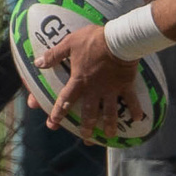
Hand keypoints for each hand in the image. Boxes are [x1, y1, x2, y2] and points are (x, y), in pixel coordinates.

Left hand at [33, 24, 142, 142]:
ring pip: (110, 112)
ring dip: (110, 125)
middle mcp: (94, 89)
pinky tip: (138, 119)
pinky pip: (131, 100)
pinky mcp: (125, 85)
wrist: (118, 39)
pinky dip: (135, 109)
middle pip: (89, 112)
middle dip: (86, 126)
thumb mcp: (70, 43)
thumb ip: (54, 55)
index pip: (66, 99)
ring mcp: (111, 89)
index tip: (53, 123)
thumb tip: (37, 63)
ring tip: (110, 136)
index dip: (58, 112)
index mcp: (79, 80)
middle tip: (85, 136)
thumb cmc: (92, 40)